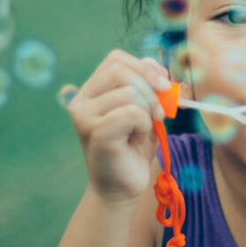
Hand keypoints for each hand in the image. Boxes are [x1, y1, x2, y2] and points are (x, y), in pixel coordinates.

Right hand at [67, 49, 171, 205]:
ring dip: (147, 112)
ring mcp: (84, 117)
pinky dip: (144, 125)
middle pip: (120, 71)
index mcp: (92, 90)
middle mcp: (81, 101)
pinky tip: (136, 140)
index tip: (164, 83)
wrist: (123, 187)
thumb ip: (150, 85)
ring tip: (142, 131)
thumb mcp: (146, 110)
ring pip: (130, 93)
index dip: (144, 67)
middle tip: (160, 112)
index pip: (115, 59)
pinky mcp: (94, 132)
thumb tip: (157, 66)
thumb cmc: (134, 147)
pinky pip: (132, 113)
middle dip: (150, 87)